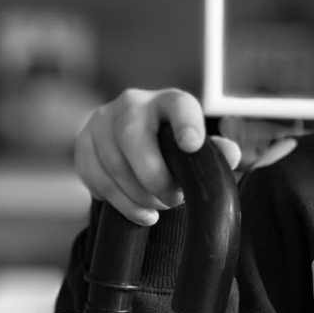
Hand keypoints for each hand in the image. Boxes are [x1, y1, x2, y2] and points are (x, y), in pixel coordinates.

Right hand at [73, 87, 240, 225]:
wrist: (134, 149)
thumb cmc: (173, 150)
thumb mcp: (198, 150)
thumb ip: (215, 153)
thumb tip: (230, 154)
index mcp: (168, 102)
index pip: (178, 105)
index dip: (186, 123)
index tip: (192, 145)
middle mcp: (132, 104)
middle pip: (134, 139)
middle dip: (154, 178)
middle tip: (172, 200)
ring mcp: (102, 122)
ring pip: (112, 164)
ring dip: (137, 196)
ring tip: (157, 208)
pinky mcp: (83, 144)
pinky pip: (95, 178)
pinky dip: (118, 201)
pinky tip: (138, 210)